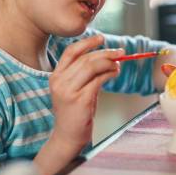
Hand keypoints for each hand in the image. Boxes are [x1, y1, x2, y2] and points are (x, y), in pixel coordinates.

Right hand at [49, 35, 121, 151]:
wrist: (68, 137)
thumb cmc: (74, 112)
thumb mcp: (73, 89)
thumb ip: (84, 74)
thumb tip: (107, 58)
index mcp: (56, 76)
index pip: (70, 52)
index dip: (87, 43)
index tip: (101, 38)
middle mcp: (59, 82)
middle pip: (85, 59)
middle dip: (105, 53)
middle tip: (120, 52)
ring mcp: (69, 91)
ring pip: (92, 67)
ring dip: (109, 63)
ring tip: (118, 65)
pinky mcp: (80, 100)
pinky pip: (98, 80)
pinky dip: (109, 74)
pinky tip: (115, 73)